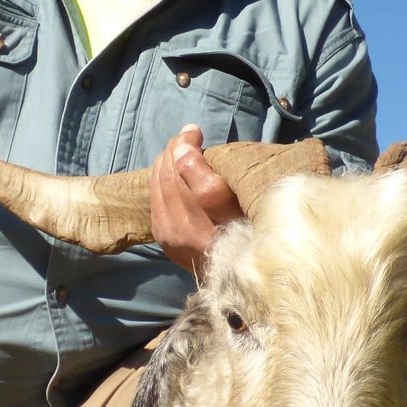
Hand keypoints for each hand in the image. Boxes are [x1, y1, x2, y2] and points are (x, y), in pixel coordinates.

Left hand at [150, 125, 243, 278]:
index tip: (195, 131)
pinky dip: (161, 179)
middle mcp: (181, 229)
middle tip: (188, 136)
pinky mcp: (164, 239)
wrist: (241, 276)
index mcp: (204, 219)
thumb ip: (210, 179)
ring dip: (166, 162)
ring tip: (181, 151)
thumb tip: (180, 150)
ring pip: (157, 184)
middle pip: (165, 174)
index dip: (184, 144)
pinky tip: (174, 173)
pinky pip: (155, 199)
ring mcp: (170, 236)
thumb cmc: (251, 233)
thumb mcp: (242, 205)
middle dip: (174, 149)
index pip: (180, 169)